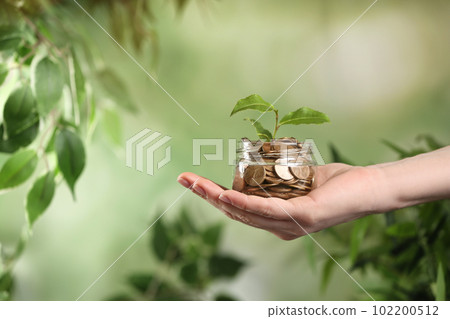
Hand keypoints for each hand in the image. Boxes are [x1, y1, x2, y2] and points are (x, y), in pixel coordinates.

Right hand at [177, 164, 388, 239]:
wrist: (370, 188)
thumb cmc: (338, 183)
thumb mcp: (301, 179)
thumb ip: (280, 178)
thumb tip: (261, 164)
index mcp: (277, 221)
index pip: (238, 210)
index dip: (214, 196)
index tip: (193, 180)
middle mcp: (280, 228)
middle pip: (235, 213)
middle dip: (206, 195)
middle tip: (184, 178)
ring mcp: (291, 226)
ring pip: (246, 213)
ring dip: (218, 198)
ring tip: (196, 183)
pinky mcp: (303, 218)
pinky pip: (268, 211)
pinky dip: (245, 203)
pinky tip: (228, 195)